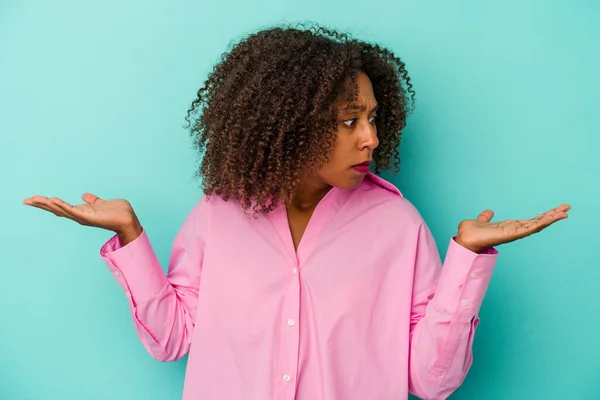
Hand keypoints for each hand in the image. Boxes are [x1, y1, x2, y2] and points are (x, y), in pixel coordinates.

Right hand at [23, 193, 141, 239]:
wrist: (128, 218)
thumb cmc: (118, 212)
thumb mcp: (102, 203)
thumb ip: (93, 200)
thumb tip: (85, 195)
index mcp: (82, 212)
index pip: (61, 207)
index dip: (48, 204)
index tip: (34, 199)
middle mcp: (80, 216)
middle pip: (57, 210)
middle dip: (42, 205)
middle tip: (27, 200)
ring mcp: (83, 217)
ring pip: (61, 210)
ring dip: (48, 205)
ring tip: (35, 200)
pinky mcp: (87, 216)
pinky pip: (72, 210)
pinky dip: (61, 205)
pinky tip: (52, 200)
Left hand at [455, 204, 570, 252]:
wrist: (464, 239)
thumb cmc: (471, 233)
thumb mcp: (481, 221)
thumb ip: (486, 217)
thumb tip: (489, 212)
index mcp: (509, 227)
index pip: (530, 221)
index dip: (542, 216)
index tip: (555, 210)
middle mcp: (514, 230)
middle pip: (537, 222)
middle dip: (552, 215)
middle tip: (567, 208)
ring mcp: (514, 233)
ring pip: (536, 225)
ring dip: (551, 218)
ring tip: (565, 212)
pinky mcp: (512, 234)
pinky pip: (529, 228)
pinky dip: (541, 223)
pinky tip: (551, 218)